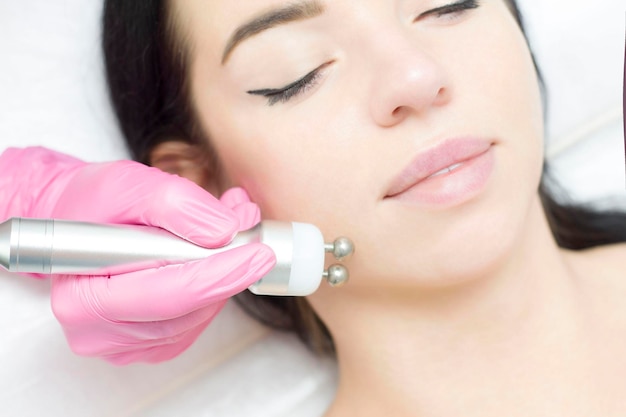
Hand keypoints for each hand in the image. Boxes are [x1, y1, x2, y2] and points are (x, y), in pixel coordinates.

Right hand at [0, 147, 274, 363]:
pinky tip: (211, 255)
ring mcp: (124, 344)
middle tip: (252, 232)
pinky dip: (211, 287)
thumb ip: (176, 204)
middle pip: (188, 310)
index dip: (221, 273)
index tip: (259, 253)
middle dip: (229, 269)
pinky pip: (194, 320)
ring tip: (228, 229)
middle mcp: (98, 332)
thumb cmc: (93, 205)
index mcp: (83, 297)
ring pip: (197, 316)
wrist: (79, 222)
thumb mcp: (128, 184)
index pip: (169, 294)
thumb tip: (223, 231)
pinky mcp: (147, 343)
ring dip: (223, 274)